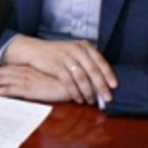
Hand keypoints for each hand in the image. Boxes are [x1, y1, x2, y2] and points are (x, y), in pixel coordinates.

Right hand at [0, 36, 116, 105]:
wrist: (33, 50)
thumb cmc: (55, 54)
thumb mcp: (72, 52)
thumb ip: (86, 61)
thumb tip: (101, 79)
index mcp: (83, 46)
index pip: (100, 61)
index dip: (108, 74)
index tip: (115, 86)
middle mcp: (76, 50)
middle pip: (93, 70)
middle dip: (101, 86)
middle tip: (107, 98)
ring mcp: (66, 57)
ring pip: (82, 77)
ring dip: (88, 91)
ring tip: (91, 101)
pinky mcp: (56, 65)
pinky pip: (69, 81)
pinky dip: (75, 92)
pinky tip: (78, 99)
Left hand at [0, 64, 73, 103]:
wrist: (74, 84)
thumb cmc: (63, 82)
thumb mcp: (47, 79)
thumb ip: (37, 78)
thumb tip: (30, 82)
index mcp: (28, 70)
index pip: (6, 70)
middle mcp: (24, 73)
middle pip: (0, 74)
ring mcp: (25, 81)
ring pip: (1, 81)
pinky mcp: (29, 90)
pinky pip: (9, 90)